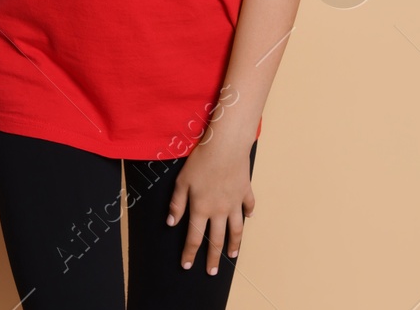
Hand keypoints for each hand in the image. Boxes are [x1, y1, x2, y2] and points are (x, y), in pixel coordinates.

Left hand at [165, 134, 255, 274]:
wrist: (225, 146)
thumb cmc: (201, 161)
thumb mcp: (182, 182)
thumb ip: (177, 204)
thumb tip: (171, 223)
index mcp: (201, 209)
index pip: (194, 238)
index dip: (190, 253)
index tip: (187, 266)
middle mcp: (219, 210)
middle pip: (216, 240)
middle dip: (213, 258)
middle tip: (212, 272)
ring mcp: (234, 202)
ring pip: (236, 229)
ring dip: (234, 244)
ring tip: (232, 255)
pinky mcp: (245, 191)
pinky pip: (248, 206)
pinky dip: (248, 213)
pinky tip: (248, 218)